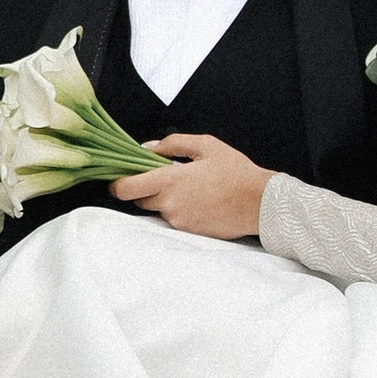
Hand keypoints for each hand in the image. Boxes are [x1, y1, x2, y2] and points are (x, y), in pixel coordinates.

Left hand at [112, 134, 272, 240]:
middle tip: (165, 178)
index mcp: (170, 180)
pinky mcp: (189, 232)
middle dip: (146, 189)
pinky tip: (199, 201)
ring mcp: (178, 221)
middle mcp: (170, 204)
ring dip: (165, 200)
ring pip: (158, 210)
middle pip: (139, 199)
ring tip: (190, 189)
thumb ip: (173, 144)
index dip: (117, 184)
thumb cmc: (236, 172)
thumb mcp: (206, 146)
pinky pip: (174, 220)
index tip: (118, 179)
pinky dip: (180, 210)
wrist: (260, 203)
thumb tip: (148, 147)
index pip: (126, 189)